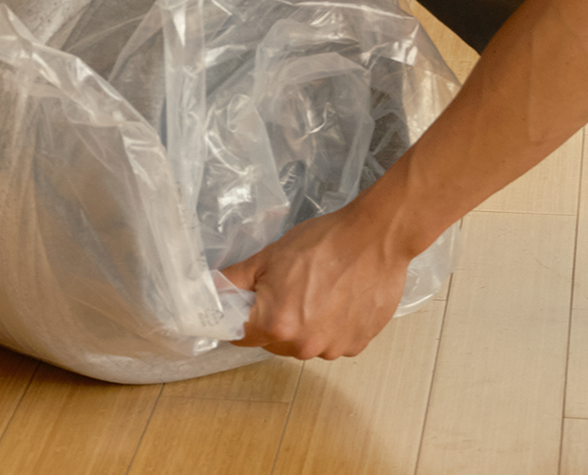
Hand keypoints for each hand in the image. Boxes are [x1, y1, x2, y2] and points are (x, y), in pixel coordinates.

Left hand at [220, 204, 410, 358]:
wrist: (376, 238)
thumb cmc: (324, 242)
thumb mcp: (269, 255)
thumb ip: (234, 280)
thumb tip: (211, 290)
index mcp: (276, 324)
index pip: (239, 336)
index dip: (238, 318)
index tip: (246, 304)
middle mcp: (304, 345)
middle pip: (271, 342)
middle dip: (272, 320)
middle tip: (287, 288)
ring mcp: (333, 348)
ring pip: (302, 343)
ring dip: (304, 325)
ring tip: (318, 291)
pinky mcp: (356, 346)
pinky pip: (331, 342)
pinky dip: (330, 326)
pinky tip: (338, 299)